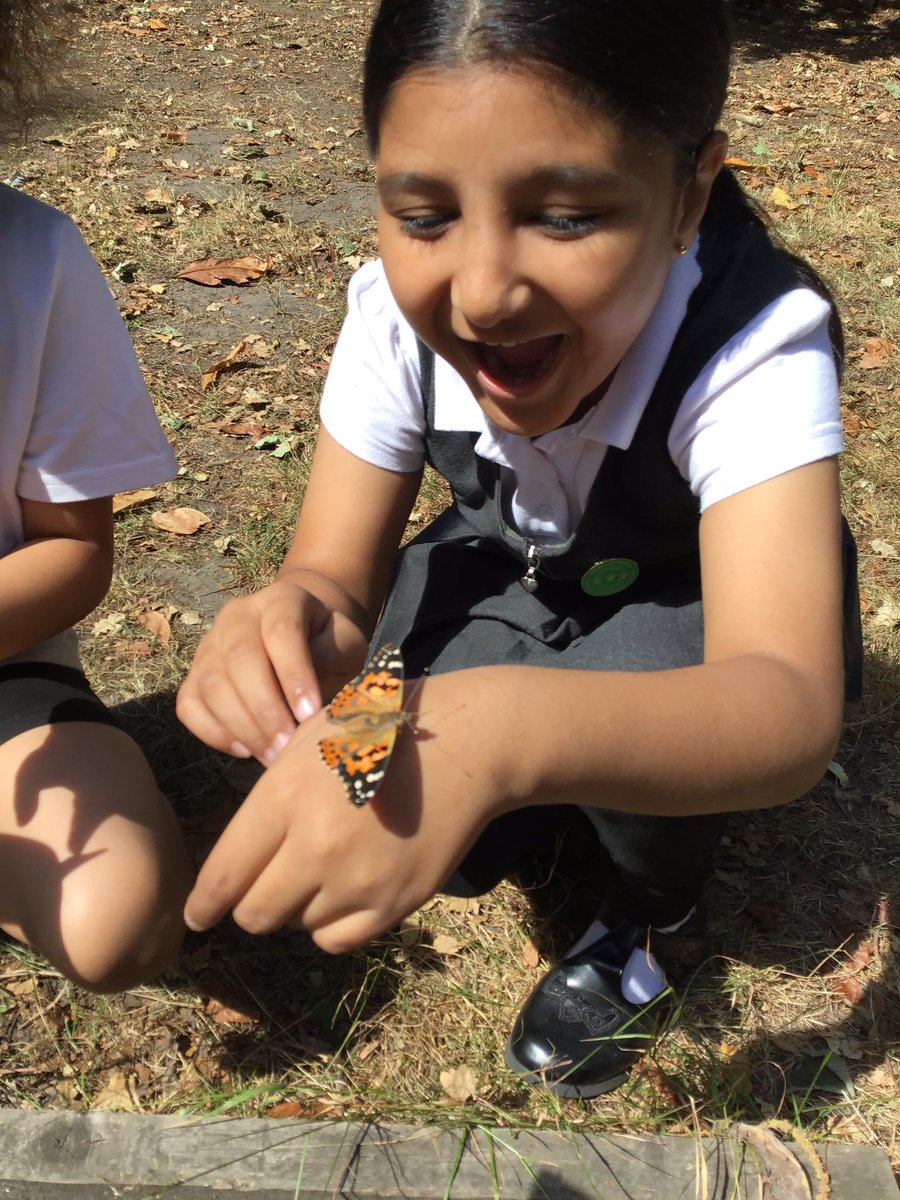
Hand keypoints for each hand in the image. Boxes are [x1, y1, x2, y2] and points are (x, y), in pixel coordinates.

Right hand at [176, 580, 367, 766]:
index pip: (281, 631)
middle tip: (288, 746)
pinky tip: (246, 750)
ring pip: (211, 685)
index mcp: (281, 599)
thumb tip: (311, 709)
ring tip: (273, 756)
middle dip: (265, 709)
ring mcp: (209, 643)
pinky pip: (190, 706)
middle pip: (240, 659)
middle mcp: (237, 615)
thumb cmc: (330, 641)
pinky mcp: (193, 674)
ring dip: (242, 727)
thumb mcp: (346, 643)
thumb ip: (333, 664)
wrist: (307, 629)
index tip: (310, 714)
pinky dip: (214, 733)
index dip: (294, 674)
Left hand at [183, 668, 514, 952]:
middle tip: (265, 885)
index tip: (195, 915)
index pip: (224, 874)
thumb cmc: (379, 732)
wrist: (465, 746)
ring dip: (299, 906)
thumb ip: (268, 799)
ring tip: (324, 865)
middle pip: (254, 914)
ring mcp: (358, 880)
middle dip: (250, 904)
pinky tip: (346, 888)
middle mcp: (316, 846)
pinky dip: (332, 922)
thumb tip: (236, 859)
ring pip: (297, 925)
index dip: (202, 903)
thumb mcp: (308, 743)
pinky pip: (337, 939)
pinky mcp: (395, 903)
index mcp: (286, 798)